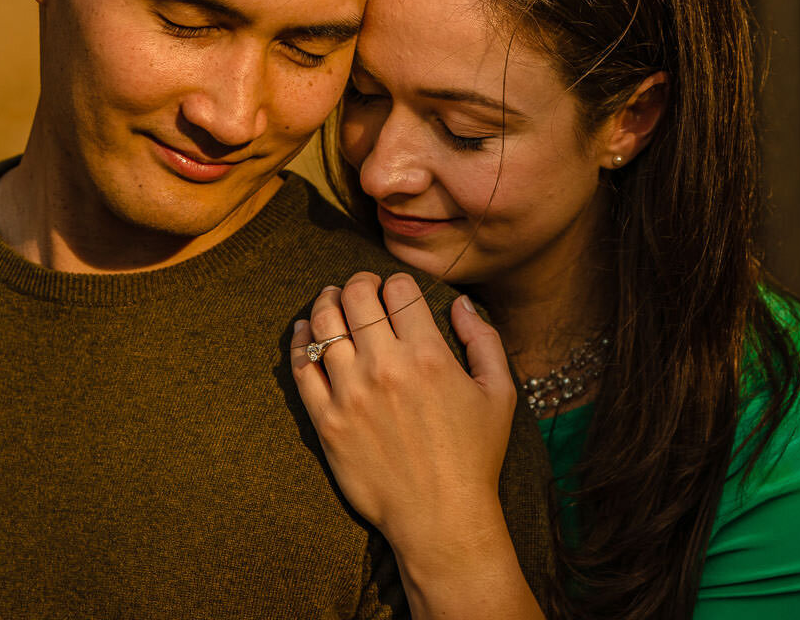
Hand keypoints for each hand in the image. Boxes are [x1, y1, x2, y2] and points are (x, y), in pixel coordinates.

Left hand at [292, 271, 518, 553]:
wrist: (440, 516)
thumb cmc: (474, 455)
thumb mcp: (499, 392)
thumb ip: (484, 339)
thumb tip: (461, 304)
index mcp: (429, 355)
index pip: (398, 289)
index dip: (396, 283)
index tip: (395, 292)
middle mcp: (386, 367)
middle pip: (355, 296)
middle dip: (358, 283)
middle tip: (361, 289)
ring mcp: (350, 394)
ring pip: (323, 324)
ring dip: (325, 302)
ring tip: (330, 300)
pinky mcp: (327, 422)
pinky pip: (302, 368)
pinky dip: (299, 342)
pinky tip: (303, 332)